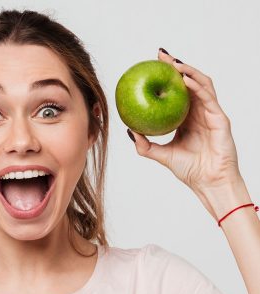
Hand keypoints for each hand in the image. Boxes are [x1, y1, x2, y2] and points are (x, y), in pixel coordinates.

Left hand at [129, 48, 241, 193]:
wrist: (208, 183)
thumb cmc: (189, 170)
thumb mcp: (161, 154)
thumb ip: (145, 145)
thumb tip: (129, 131)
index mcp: (186, 118)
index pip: (176, 91)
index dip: (166, 76)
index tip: (151, 65)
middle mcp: (199, 112)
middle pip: (189, 82)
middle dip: (176, 65)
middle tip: (160, 55)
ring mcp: (211, 113)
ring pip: (201, 84)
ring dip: (188, 71)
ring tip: (172, 63)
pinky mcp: (220, 118)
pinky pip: (208, 98)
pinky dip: (197, 86)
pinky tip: (184, 80)